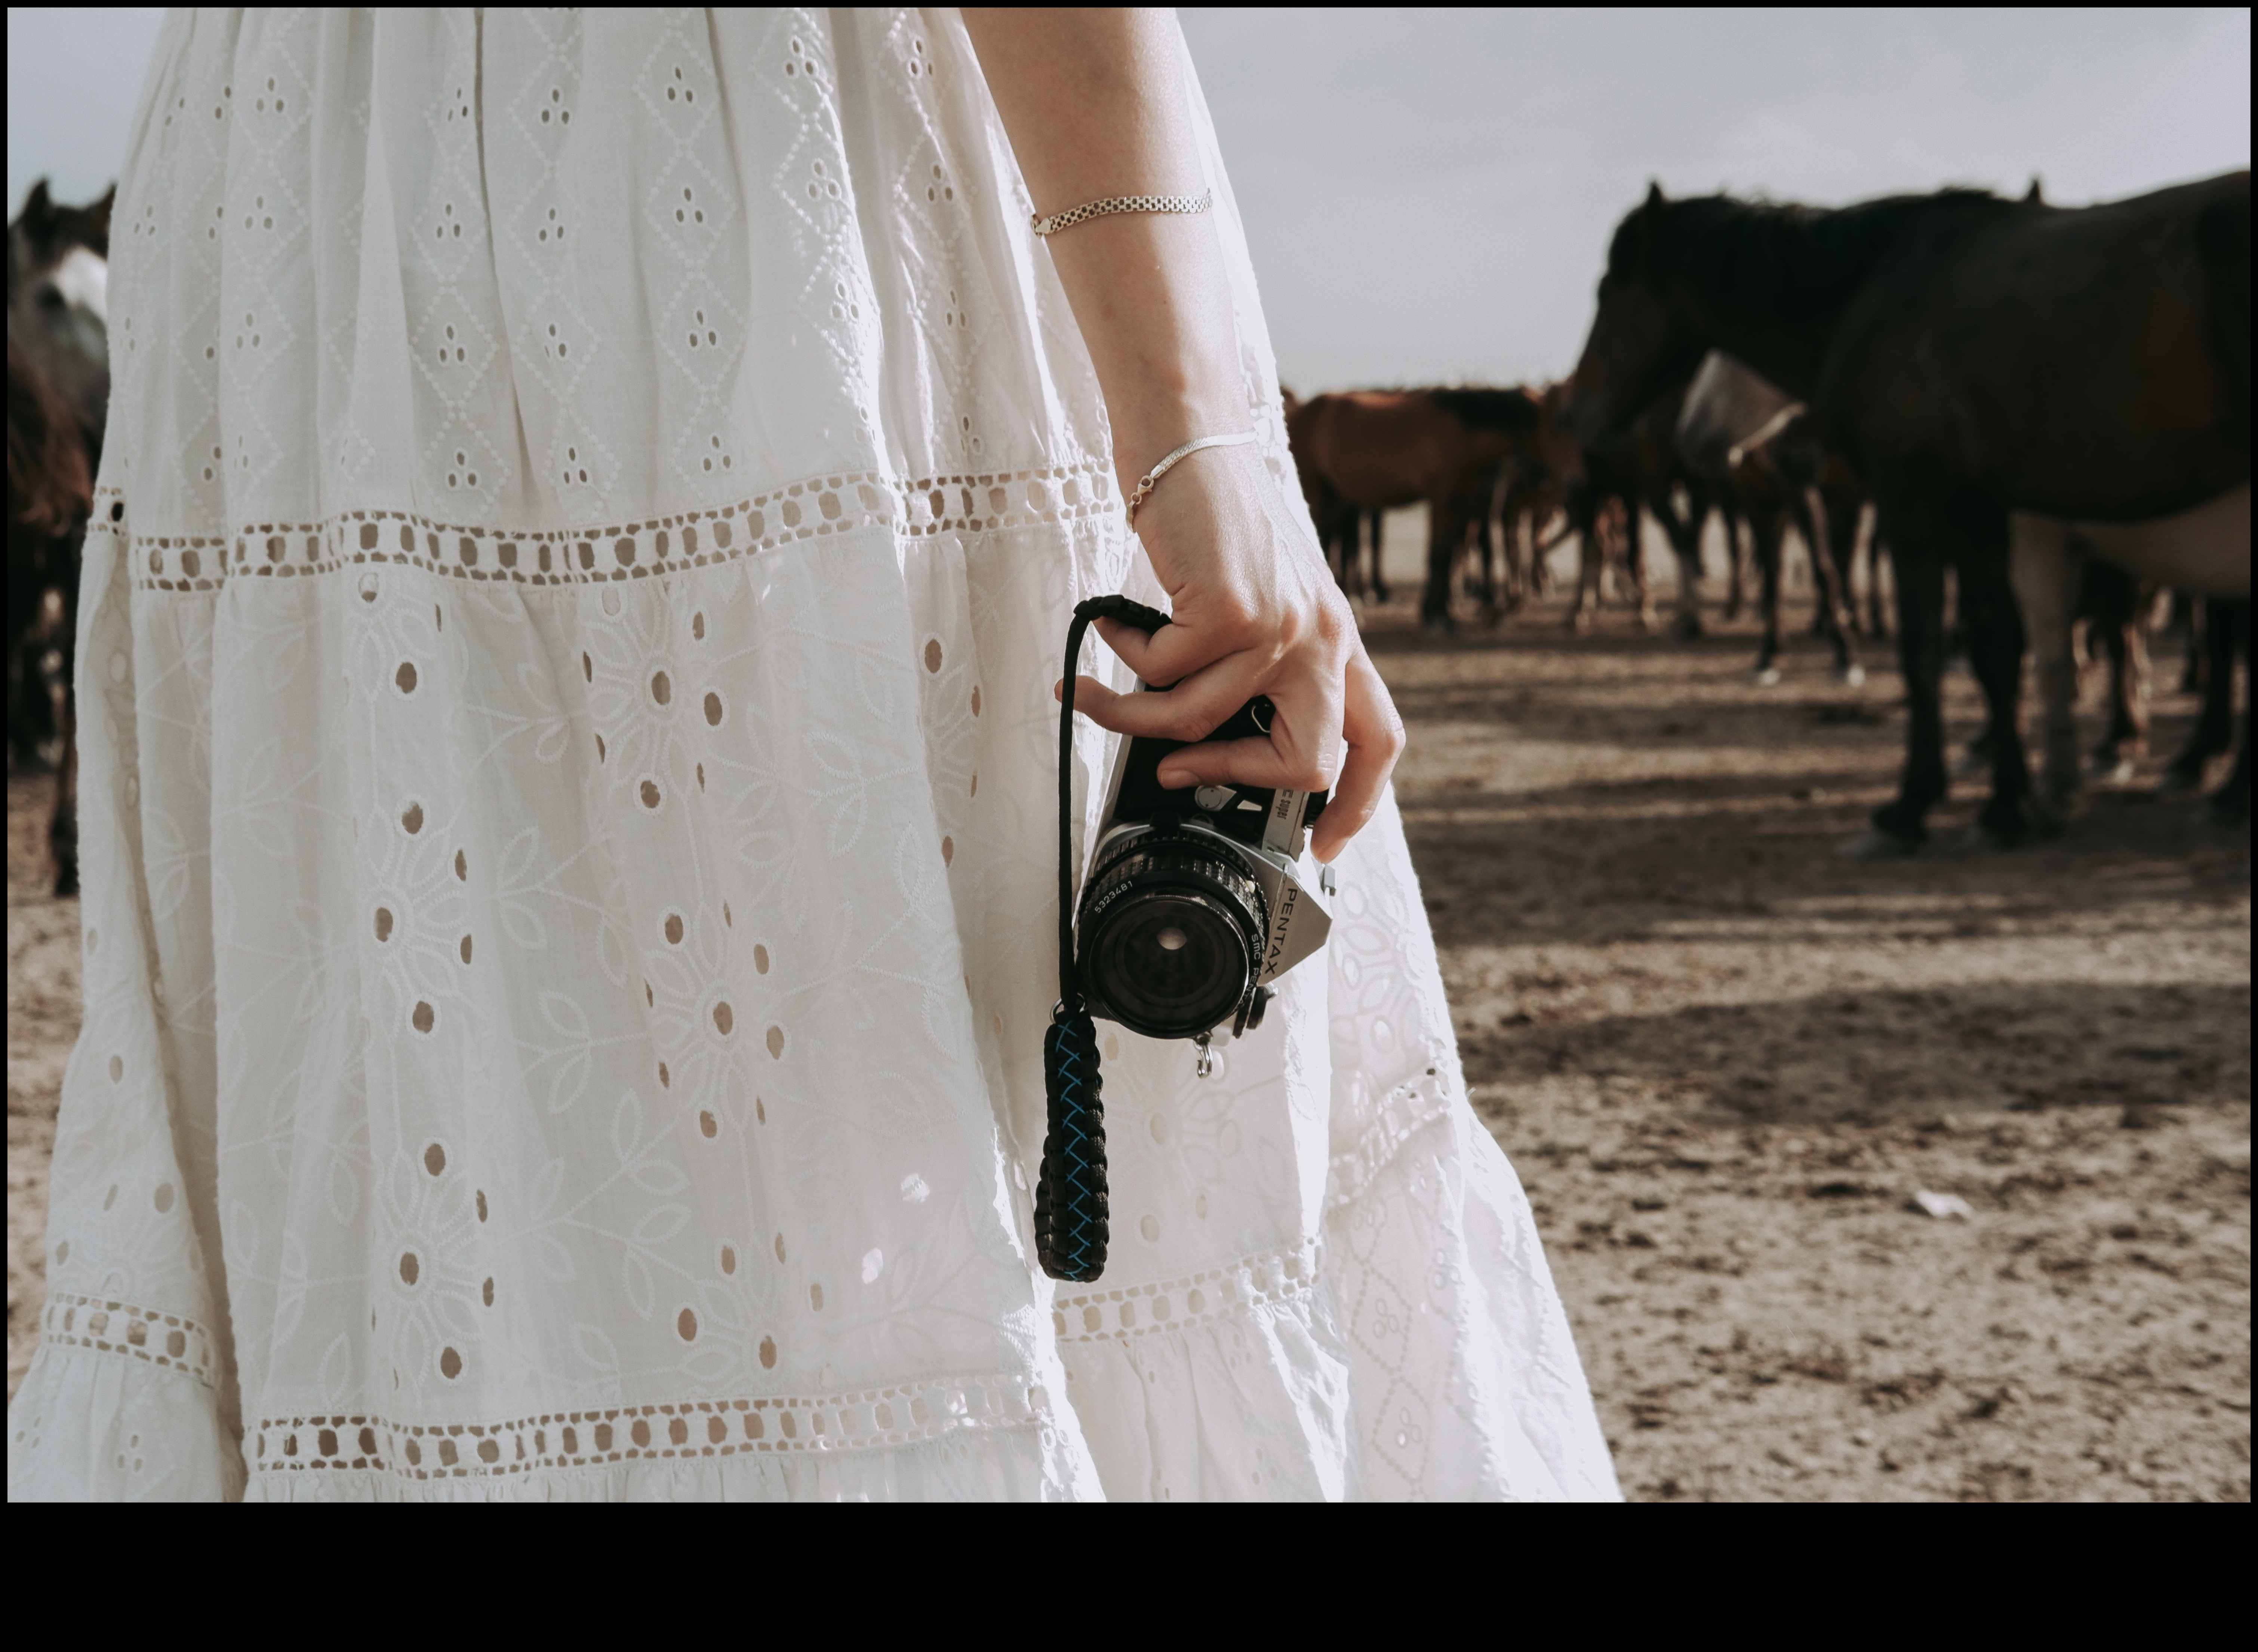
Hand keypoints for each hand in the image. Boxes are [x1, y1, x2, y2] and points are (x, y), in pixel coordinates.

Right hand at [1060, 440, 1405, 861]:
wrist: (1187, 438)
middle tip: (1176, 771)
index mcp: (1338, 639)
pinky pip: (1161, 674)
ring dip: (1131, 714)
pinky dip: (1122, 657)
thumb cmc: (1215, 518)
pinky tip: (1112, 623)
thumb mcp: (1262, 598)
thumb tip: (1209, 739)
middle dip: (1232, 779)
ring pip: (1199, 722)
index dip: (1358, 803)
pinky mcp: (1231, 608)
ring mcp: (1282, 624)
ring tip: (1100, 688)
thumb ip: (1262, 663)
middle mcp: (1324, 635)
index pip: (1379, 740)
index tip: (1325, 843)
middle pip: (1306, 761)